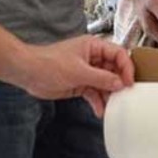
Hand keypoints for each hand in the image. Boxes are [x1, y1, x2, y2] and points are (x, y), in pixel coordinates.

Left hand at [15, 35, 133, 116]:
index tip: (129, 83)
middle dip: (119, 83)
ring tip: (112, 107)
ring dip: (108, 95)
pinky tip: (100, 111)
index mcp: (93, 46)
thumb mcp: (79, 71)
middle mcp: (92, 58)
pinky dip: (98, 101)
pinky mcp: (80, 84)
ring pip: (105, 83)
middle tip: (124, 97)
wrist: (28, 73)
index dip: (126, 68)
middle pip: (114, 70)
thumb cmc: (50, 64)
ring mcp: (87, 71)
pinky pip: (94, 92)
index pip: (118, 54)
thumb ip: (101, 78)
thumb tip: (119, 83)